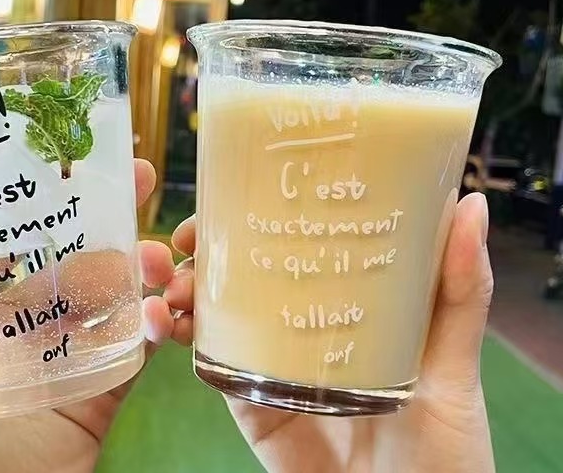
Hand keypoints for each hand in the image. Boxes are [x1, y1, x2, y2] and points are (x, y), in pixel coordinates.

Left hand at [0, 161, 177, 472]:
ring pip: (114, 290)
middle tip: (139, 174)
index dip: (37, 186)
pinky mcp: (103, 396)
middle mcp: (18, 328)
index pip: (4, 233)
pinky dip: (159, 320)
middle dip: (108, 208)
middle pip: (69, 250)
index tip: (72, 149)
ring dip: (142, 262)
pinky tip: (166, 312)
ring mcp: (65, 360)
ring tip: (159, 256)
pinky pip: (139, 346)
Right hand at [166, 192, 495, 472]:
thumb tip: (472, 202)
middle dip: (202, 247)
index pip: (289, 242)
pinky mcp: (249, 402)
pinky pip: (208, 362)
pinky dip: (177, 337)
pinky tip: (166, 323)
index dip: (251, 213)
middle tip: (185, 240)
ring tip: (168, 284)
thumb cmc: (442, 446)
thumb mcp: (453, 362)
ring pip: (212, 309)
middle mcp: (298, 322)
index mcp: (341, 300)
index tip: (225, 192)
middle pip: (238, 271)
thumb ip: (459, 291)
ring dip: (180, 287)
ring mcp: (269, 361)